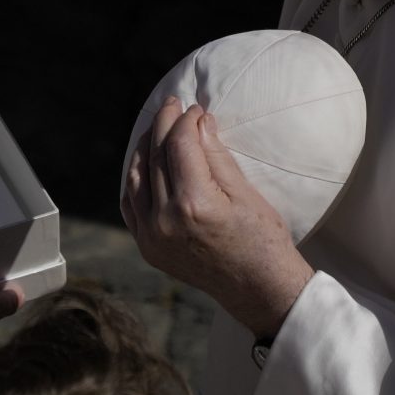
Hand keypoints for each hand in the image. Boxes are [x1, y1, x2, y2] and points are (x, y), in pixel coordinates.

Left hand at [121, 96, 312, 336]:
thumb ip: (216, 155)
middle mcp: (165, 221)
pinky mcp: (148, 248)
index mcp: (193, 204)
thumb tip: (199, 120)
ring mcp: (152, 237)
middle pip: (156, 156)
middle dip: (163, 125)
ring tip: (156, 127)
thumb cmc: (262, 241)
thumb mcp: (246, 193)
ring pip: (137, 178)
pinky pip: (131, 205)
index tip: (196, 107)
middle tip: (172, 104)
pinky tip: (145, 163)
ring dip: (144, 147)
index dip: (186, 120)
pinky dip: (136, 179)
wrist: (258, 290)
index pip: (180, 145)